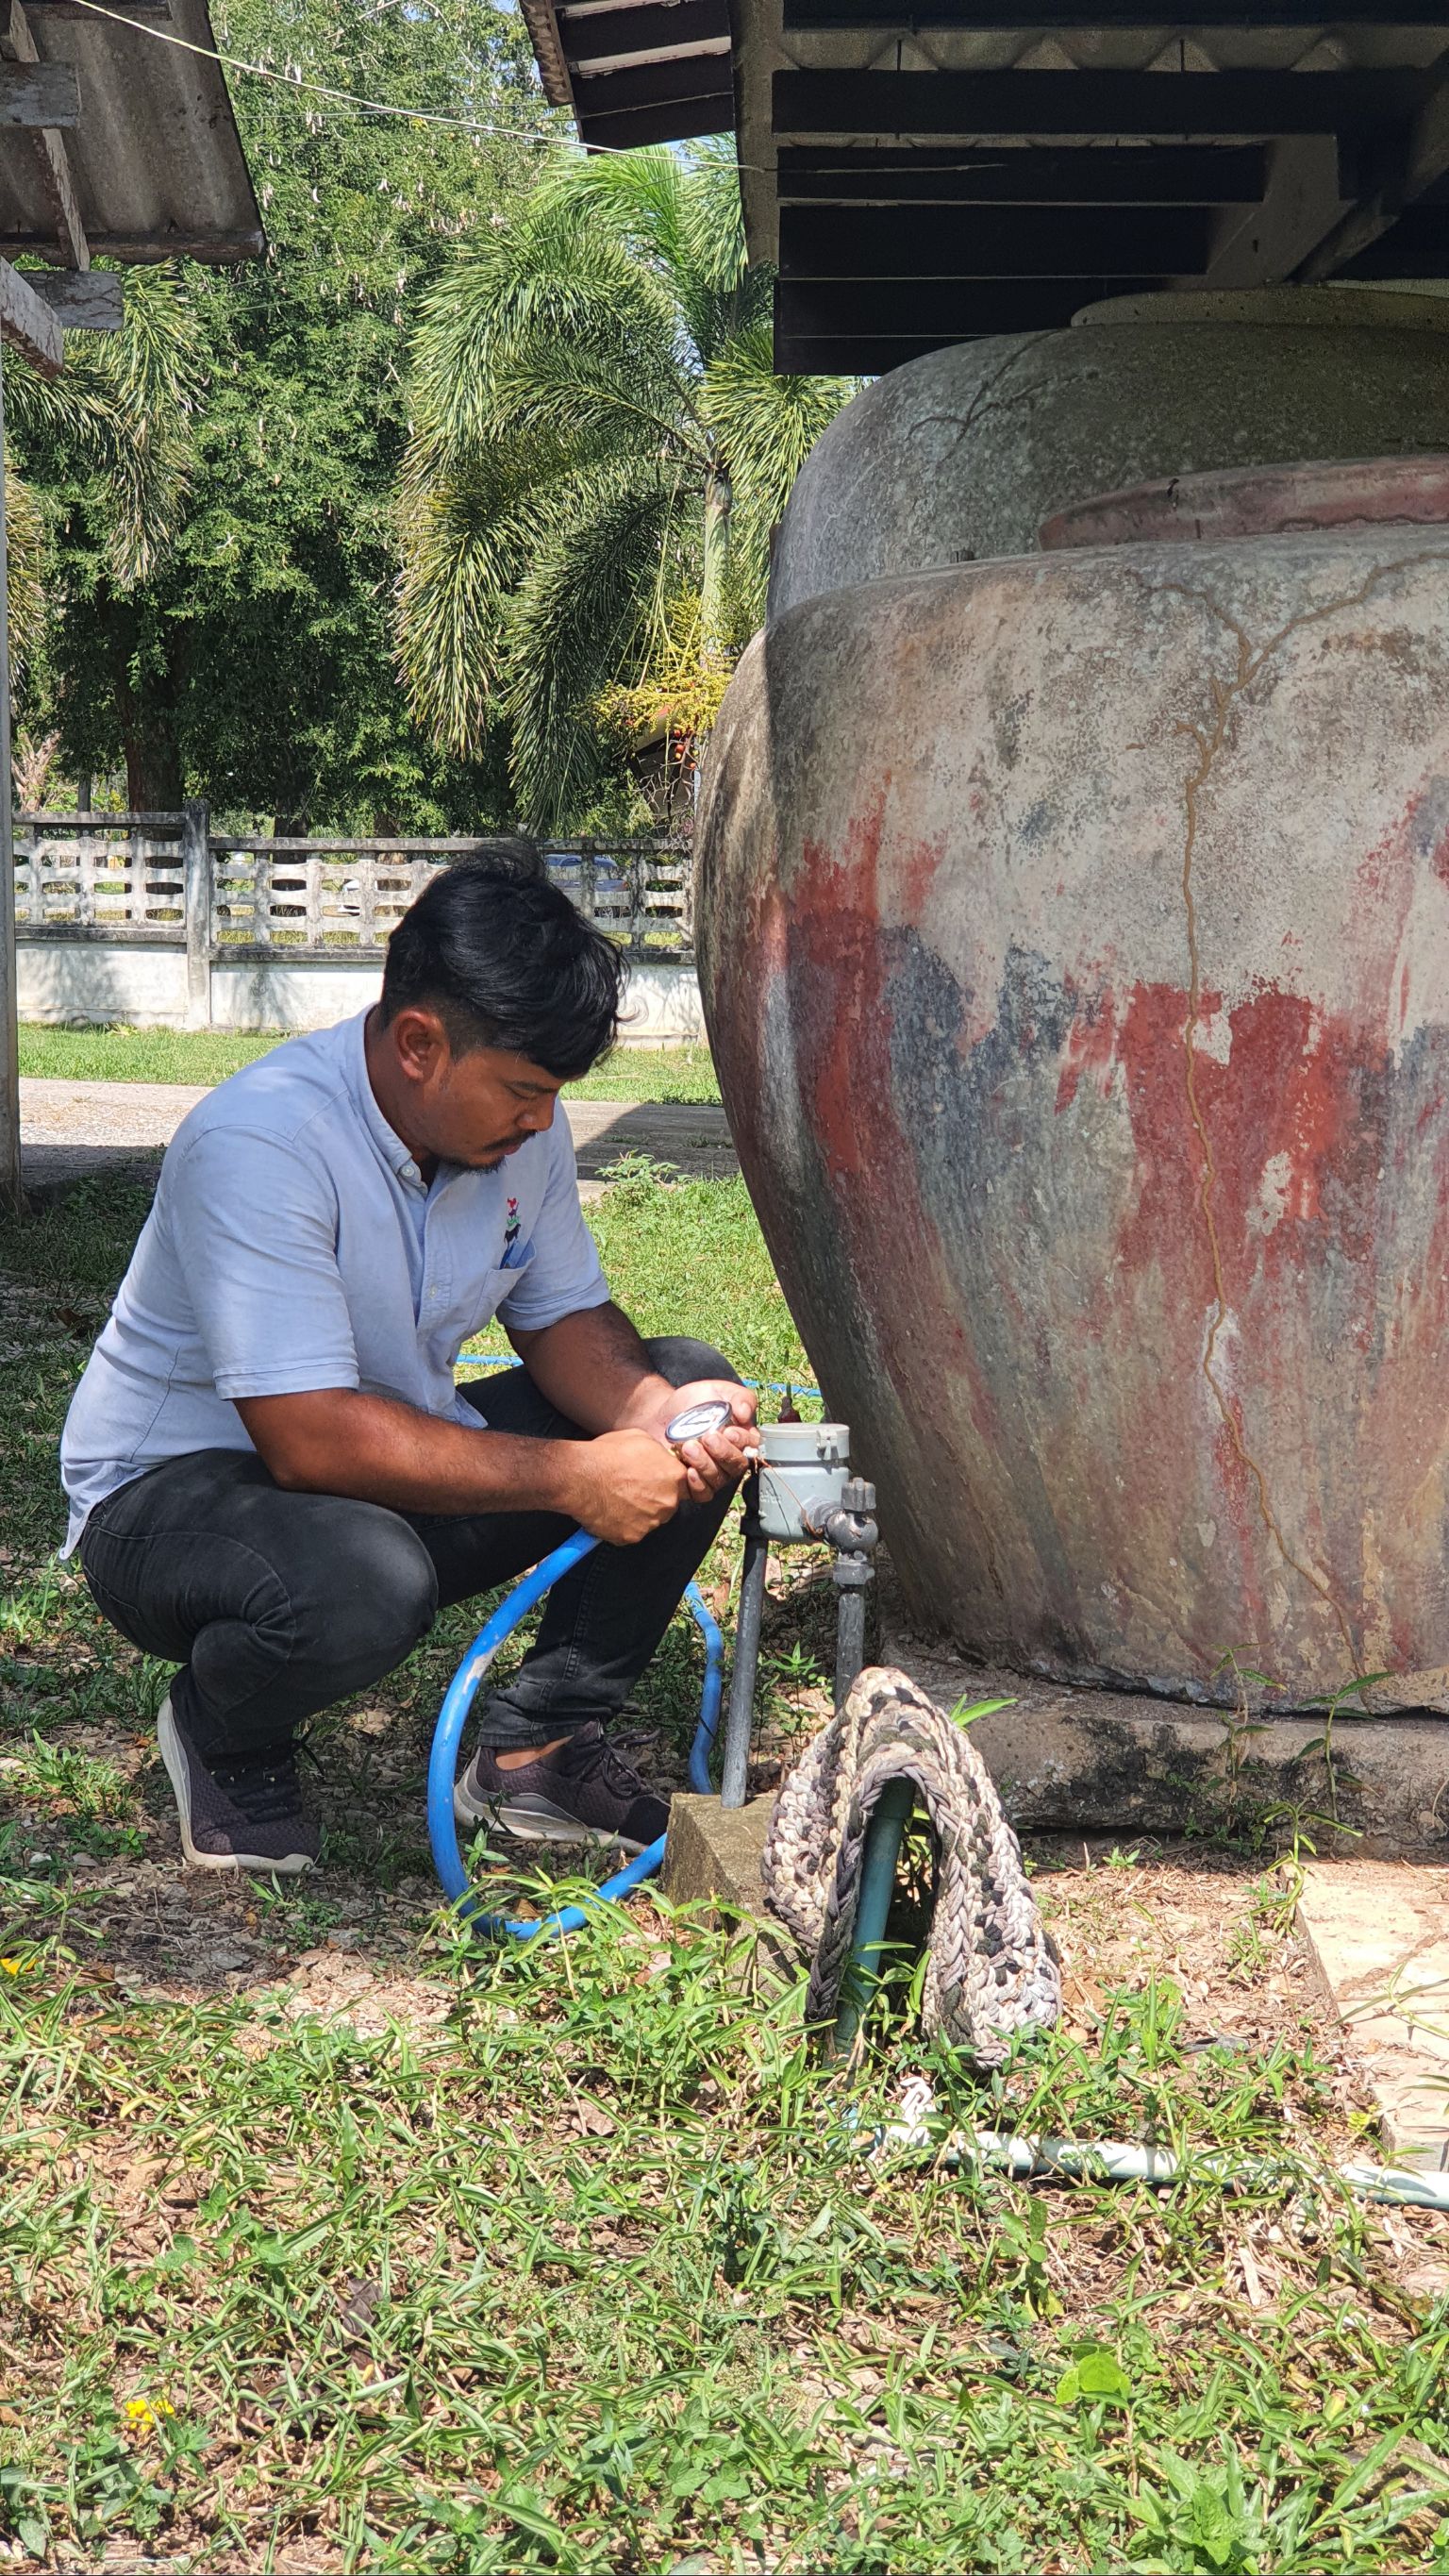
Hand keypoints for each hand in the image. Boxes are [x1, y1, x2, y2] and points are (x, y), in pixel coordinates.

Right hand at [569, 1429, 690, 1544]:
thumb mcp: (641, 1439)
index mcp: (674, 1477)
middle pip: (667, 1504)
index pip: (686, 1484)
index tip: (657, 1480)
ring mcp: (651, 1522)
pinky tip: (609, 1510)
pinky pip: (631, 1531)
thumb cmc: (607, 1454)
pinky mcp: (632, 1536)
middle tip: (631, 1487)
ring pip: (650, 1519)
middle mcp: (668, 1503)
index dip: (669, 1481)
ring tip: (617, 1497)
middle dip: (654, 1498)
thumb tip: (661, 1459)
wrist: (579, 1477)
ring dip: (638, 1511)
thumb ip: (659, 1455)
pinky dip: (622, 1524)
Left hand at [652, 1376, 759, 1502]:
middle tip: (706, 1437)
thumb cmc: (693, 1402)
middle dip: (723, 1453)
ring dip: (706, 1465)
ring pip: (719, 1480)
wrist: (661, 1413)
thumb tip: (745, 1413)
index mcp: (741, 1438)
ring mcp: (713, 1472)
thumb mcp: (717, 1390)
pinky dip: (698, 1485)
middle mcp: (730, 1458)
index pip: (751, 1446)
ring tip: (688, 1447)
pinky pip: (703, 1494)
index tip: (729, 1431)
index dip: (742, 1441)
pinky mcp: (694, 1483)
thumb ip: (738, 1397)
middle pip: (736, 1466)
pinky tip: (688, 1471)